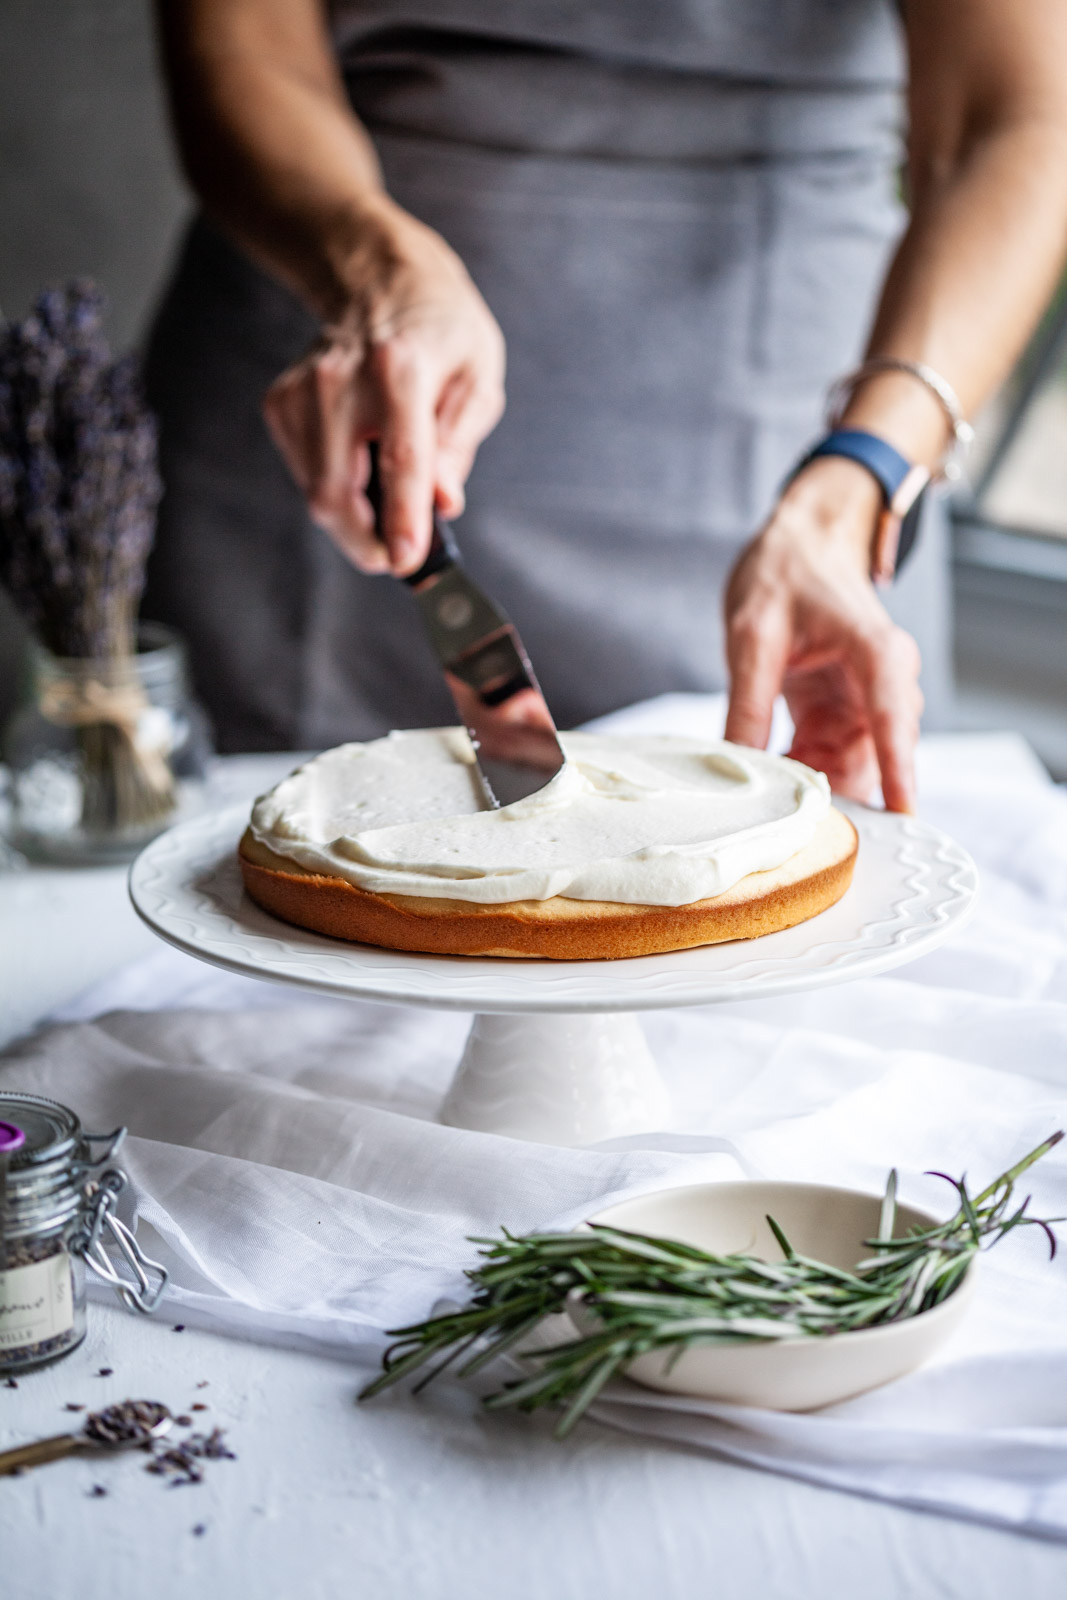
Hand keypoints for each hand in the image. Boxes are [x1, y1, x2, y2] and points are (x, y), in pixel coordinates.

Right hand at [263, 198, 505, 575]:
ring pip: (317, 492)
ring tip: (387, 493)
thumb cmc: (441, 333)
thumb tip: (443, 503)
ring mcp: (302, 391)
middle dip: (368, 541)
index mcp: (402, 370)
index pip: (402, 460)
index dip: (404, 519)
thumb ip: (458, 444)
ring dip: (354, 516)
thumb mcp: (477, 379)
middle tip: (399, 555)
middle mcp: (342, 380)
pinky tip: (360, 458)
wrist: (379, 279)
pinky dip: (336, 486)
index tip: (407, 563)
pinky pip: (305, 473)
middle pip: (338, 491)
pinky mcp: (279, 403)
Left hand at [723, 458, 922, 812]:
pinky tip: (767, 780)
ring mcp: (865, 701)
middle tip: (799, 827)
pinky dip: (801, 773)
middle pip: (876, 754)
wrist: (799, 543)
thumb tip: (739, 765)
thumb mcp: (753, 636)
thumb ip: (748, 703)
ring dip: (814, 787)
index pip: (892, 717)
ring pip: (851, 764)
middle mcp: (883, 682)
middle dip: (843, 793)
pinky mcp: (843, 712)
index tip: (902, 814)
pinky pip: (829, 758)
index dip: (897, 768)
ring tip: (770, 802)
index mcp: (877, 652)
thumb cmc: (786, 571)